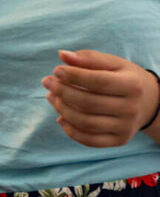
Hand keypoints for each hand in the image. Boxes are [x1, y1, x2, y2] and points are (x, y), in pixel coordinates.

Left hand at [41, 49, 159, 147]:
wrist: (149, 103)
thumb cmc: (125, 79)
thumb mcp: (113, 64)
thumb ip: (89, 59)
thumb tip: (62, 55)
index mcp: (132, 85)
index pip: (98, 82)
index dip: (74, 76)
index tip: (56, 70)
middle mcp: (131, 108)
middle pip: (88, 103)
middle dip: (62, 92)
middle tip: (47, 82)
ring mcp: (125, 127)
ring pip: (86, 123)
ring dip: (62, 110)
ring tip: (50, 97)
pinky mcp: (119, 140)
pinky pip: (89, 140)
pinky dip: (70, 131)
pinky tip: (60, 117)